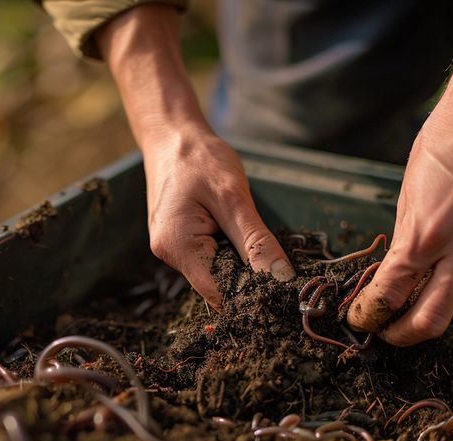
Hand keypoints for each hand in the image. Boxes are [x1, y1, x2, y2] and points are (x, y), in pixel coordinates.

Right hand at [143, 125, 293, 307]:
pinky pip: (211, 256)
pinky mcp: (182, 240)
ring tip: (247, 228)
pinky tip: (235, 225)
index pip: (219, 293)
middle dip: (248, 274)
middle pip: (218, 284)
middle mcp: (171, 255)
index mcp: (178, 247)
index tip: (281, 287)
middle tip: (273, 252)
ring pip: (217, 271)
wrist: (172, 134)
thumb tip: (281, 279)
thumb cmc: (199, 159)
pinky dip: (230, 247)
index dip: (252, 294)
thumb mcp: (234, 198)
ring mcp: (174, 249)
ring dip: (240, 258)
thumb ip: (257, 242)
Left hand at [346, 107, 452, 345]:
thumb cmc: (442, 147)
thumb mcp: (408, 195)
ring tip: (427, 302)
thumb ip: (404, 243)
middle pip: (433, 321)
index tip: (362, 319)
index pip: (391, 294)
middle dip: (403, 334)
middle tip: (390, 332)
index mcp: (426, 233)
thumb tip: (394, 281)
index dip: (370, 314)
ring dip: (445, 312)